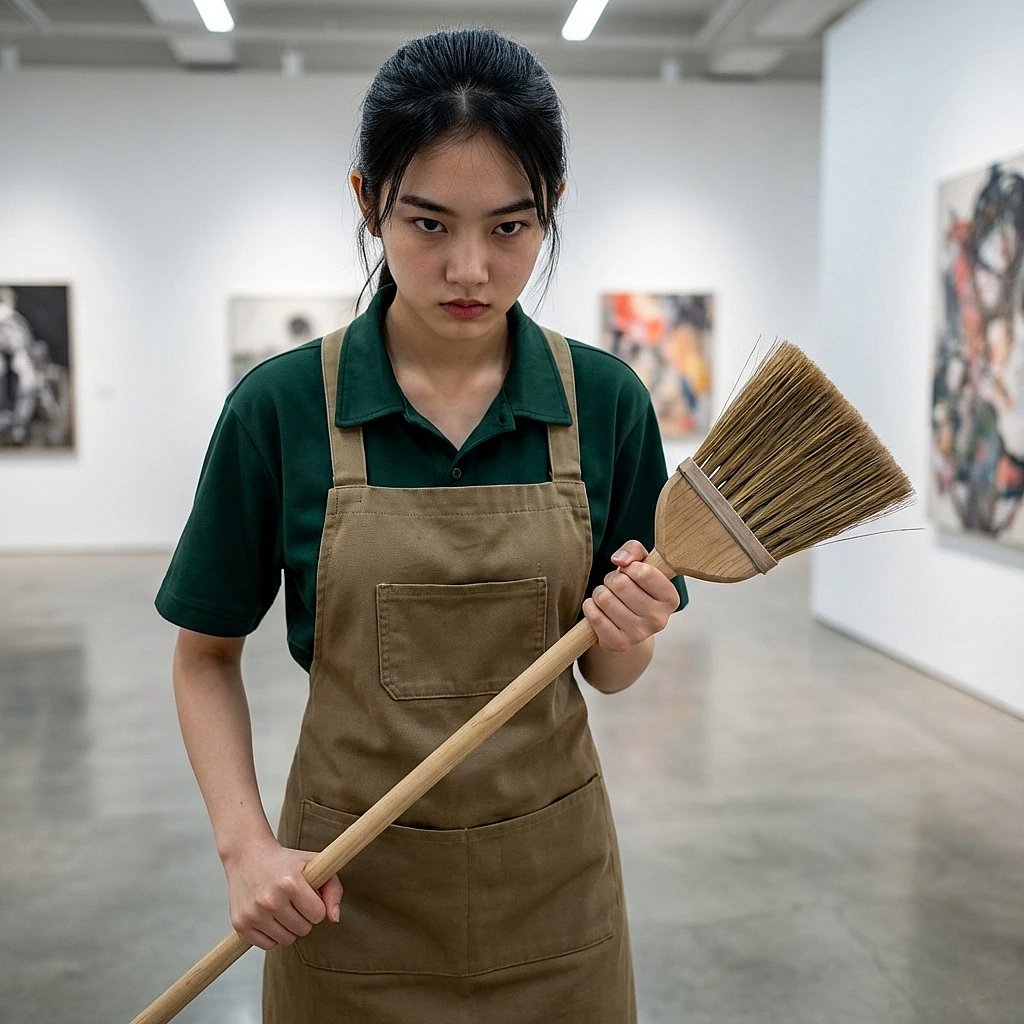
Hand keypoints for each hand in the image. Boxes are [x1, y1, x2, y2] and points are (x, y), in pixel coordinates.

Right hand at [223, 834, 343, 950]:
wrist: (247, 855)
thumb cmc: (284, 861)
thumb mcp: (314, 863)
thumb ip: (333, 889)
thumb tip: (334, 919)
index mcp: (291, 883)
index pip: (318, 915)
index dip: (316, 906)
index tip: (308, 895)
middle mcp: (270, 899)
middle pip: (303, 930)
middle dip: (304, 917)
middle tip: (294, 900)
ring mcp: (253, 913)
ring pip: (286, 940)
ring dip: (289, 927)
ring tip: (283, 907)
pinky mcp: (240, 923)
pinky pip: (267, 945)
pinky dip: (272, 934)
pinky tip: (269, 916)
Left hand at [582, 540, 679, 652]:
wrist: (625, 624)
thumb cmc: (635, 588)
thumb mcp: (640, 562)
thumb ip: (633, 550)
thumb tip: (619, 560)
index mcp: (670, 598)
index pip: (643, 572)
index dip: (629, 567)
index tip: (630, 573)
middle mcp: (659, 620)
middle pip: (620, 584)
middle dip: (611, 579)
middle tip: (615, 586)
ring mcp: (639, 634)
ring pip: (604, 598)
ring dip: (600, 593)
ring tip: (608, 597)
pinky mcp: (619, 644)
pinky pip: (594, 617)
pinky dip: (590, 607)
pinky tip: (598, 609)